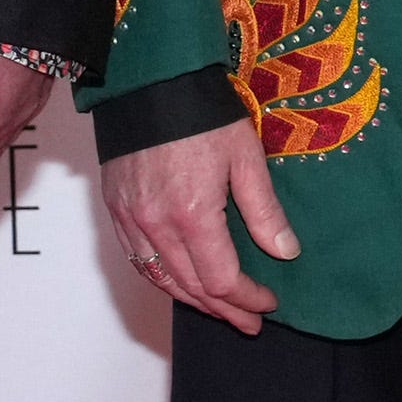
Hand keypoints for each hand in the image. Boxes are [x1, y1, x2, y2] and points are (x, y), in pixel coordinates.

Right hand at [99, 115, 296, 334]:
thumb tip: (285, 252)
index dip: (247, 298)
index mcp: (191, 214)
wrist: (150, 80)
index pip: (221, 280)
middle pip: (191, 287)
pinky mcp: (116, 208)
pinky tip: (180, 282)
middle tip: (249, 321)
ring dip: (193, 300)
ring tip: (220, 309)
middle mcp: (155, 225)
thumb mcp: (244, 156)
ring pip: (161, 279)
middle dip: (224, 309)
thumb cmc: (202, 112)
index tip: (269, 300)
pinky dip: (162, 278)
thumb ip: (264, 210)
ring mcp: (131, 219)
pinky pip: (138, 259)